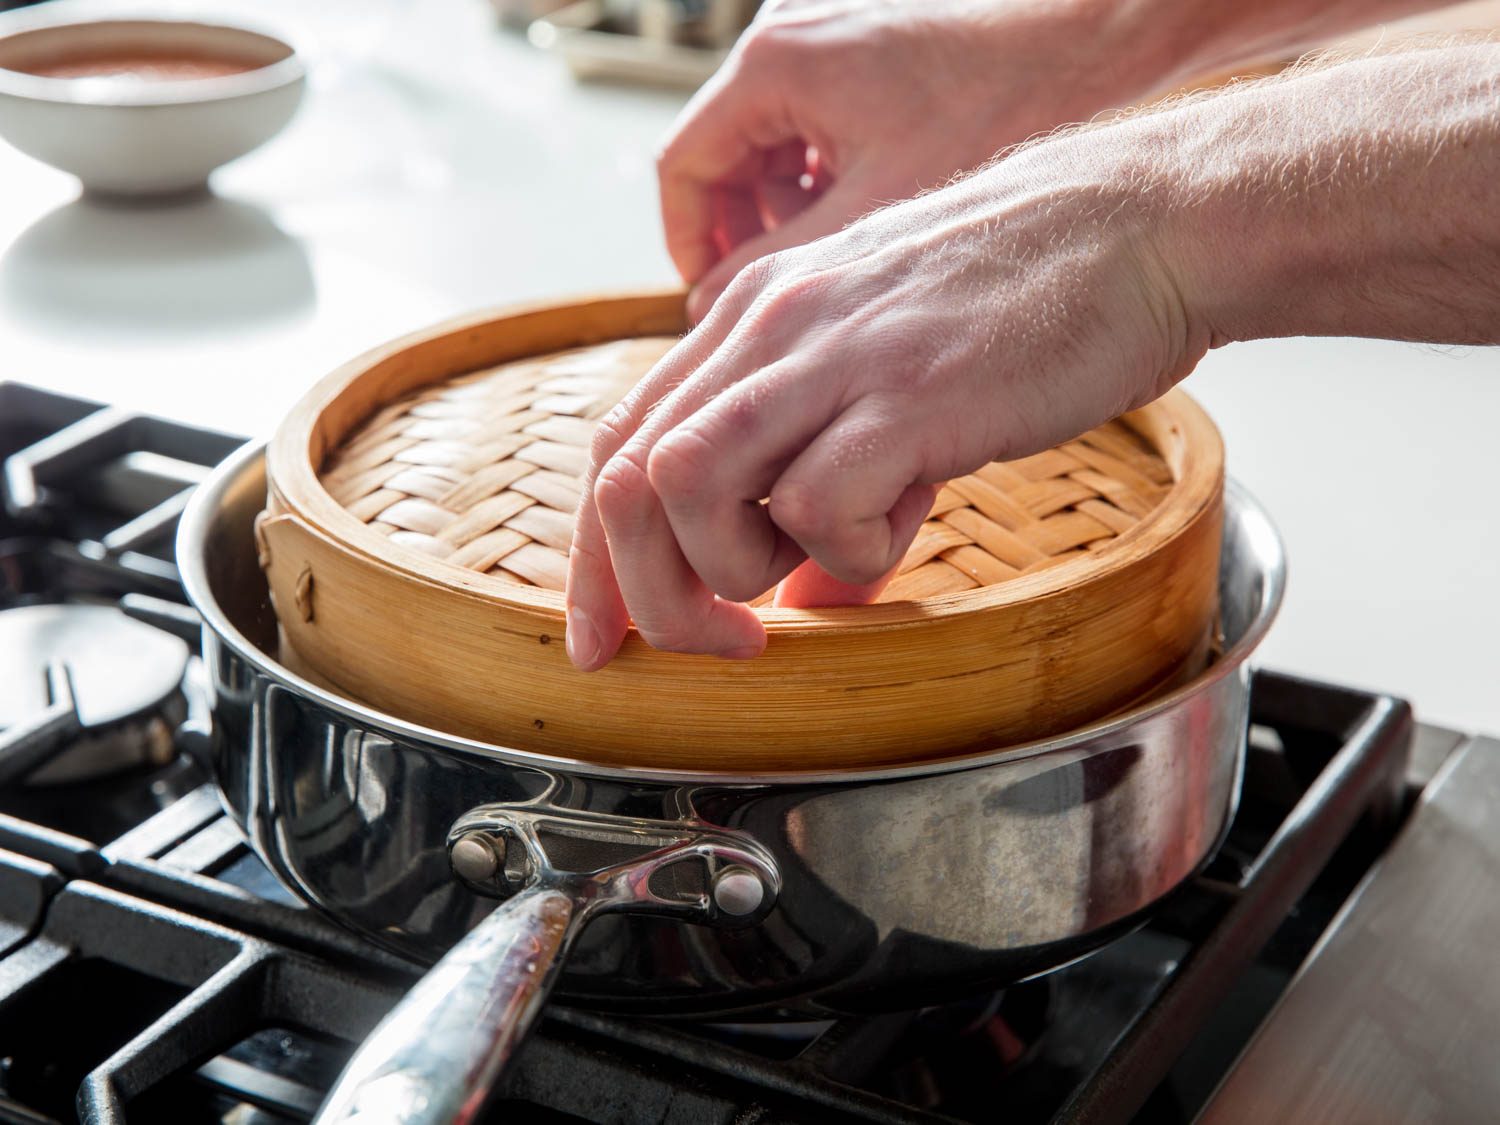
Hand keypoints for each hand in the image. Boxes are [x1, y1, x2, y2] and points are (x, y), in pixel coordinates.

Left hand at [566, 132, 1204, 669]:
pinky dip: (847, 553)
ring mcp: (832, 354)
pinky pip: (819, 504)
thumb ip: (822, 471)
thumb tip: (803, 604)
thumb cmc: (1022, 304)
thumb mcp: (888, 376)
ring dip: (730, 568)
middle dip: (646, 590)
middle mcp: (769, 328)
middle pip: (627, 474)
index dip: (596, 555)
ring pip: (686, 481)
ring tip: (811, 572)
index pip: (620, 441)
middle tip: (721, 641)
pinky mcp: (907, 393)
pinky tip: (904, 527)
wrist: (1139, 227)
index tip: (603, 636)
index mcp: (753, 320)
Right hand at [660, 0, 1162, 319]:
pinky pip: (816, 129)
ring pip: (770, 148)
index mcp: (773, 67)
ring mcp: (831, 41)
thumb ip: (780, 262)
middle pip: (723, 158)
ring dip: (788, 213)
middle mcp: (789, 40)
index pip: (682, 168)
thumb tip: (712, 307)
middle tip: (779, 297)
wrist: (1099, 42)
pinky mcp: (871, 54)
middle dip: (744, 232)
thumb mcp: (875, 211)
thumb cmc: (1002, 109)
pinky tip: (875, 223)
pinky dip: (829, 181)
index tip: (715, 301)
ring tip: (837, 263)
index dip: (692, 245)